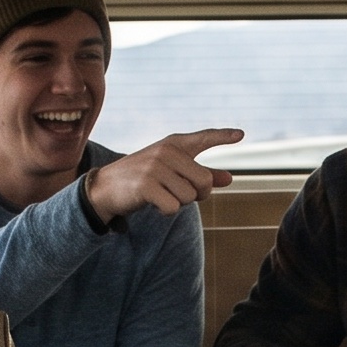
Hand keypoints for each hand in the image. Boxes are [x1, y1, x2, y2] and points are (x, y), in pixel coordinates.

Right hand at [86, 128, 242, 222]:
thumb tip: (229, 178)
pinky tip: (153, 204)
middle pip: (204, 181)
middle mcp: (166, 151)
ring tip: (160, 195)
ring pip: (189, 197)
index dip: (223, 137)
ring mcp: (155, 167)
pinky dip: (166, 211)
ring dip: (179, 204)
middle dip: (198, 195)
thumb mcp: (172, 172)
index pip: (203, 138)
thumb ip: (200, 174)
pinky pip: (173, 207)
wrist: (105, 187)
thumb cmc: (143, 178)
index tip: (241, 135)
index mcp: (174, 144)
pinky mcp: (146, 185)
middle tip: (179, 194)